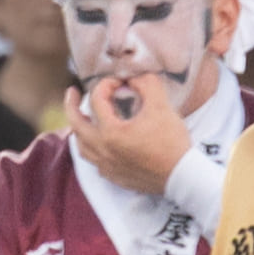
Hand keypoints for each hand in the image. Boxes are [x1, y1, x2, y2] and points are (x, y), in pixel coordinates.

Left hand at [67, 74, 191, 194]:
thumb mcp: (161, 106)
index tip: (120, 82)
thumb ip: (146, 84)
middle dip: (71, 105)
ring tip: (82, 118)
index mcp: (111, 132)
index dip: (106, 85)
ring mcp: (107, 166)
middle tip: (72, 92)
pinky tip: (99, 143)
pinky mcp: (114, 177)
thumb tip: (133, 77)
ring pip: (81, 146)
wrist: (182, 177)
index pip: (97, 100)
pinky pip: (94, 162)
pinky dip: (92, 148)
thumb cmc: (172, 142)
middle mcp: (103, 151)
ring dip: (79, 129)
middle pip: (76, 125)